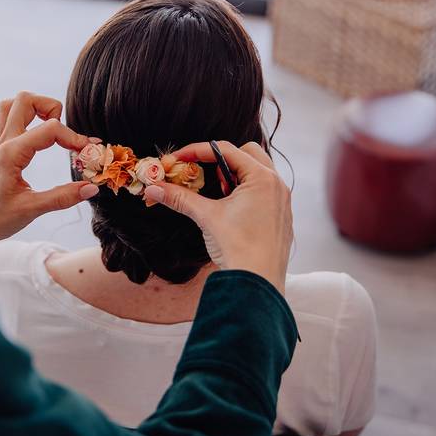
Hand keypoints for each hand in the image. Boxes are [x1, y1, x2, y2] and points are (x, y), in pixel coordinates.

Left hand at [0, 92, 99, 253]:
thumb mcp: (32, 209)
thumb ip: (63, 197)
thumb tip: (91, 188)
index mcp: (12, 153)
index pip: (50, 128)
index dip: (74, 137)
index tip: (87, 152)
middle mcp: (4, 142)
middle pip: (25, 100)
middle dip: (51, 108)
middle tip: (64, 134)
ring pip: (11, 105)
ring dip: (33, 109)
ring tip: (49, 128)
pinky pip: (3, 121)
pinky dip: (20, 121)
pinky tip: (31, 137)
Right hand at [142, 141, 291, 294]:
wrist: (258, 284)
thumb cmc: (237, 248)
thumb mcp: (206, 217)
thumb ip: (180, 197)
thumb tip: (153, 188)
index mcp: (262, 178)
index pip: (226, 150)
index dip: (197, 151)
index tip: (177, 159)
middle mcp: (277, 185)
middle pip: (247, 153)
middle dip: (221, 160)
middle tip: (204, 176)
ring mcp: (282, 201)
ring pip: (257, 173)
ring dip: (234, 176)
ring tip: (218, 197)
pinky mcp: (281, 217)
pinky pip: (264, 192)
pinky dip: (245, 192)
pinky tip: (232, 213)